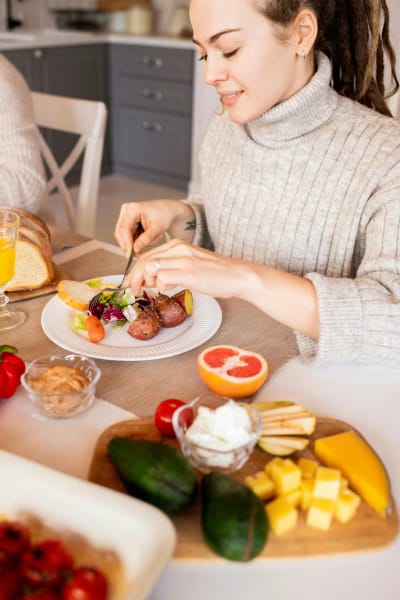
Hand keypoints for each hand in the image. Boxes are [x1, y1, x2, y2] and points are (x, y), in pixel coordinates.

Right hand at [114, 200, 194, 256]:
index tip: (130, 254)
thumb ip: (146, 239)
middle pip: (120, 232)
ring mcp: (126, 215)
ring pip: (123, 235)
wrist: (168, 211)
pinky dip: (134, 240)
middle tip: (136, 256)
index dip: (126, 243)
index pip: (124, 228)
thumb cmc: (164, 216)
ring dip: (132, 243)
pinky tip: (144, 240)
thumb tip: (135, 249)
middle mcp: (127, 209)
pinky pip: (127, 234)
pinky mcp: (128, 220)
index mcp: (133, 208)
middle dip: (128, 245)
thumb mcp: (157, 228)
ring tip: (146, 244)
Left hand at [125, 238, 248, 297]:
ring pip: (149, 267)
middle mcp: (178, 249)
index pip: (147, 255)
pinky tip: (169, 288)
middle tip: (133, 290)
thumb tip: (154, 279)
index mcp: (178, 245)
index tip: (133, 282)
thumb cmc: (217, 273)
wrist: (238, 275)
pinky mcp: (188, 272)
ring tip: (150, 291)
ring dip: (145, 282)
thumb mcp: (191, 264)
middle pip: (144, 260)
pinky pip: (162, 278)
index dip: (135, 271)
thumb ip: (173, 267)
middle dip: (134, 278)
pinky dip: (160, 286)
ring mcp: (183, 260)